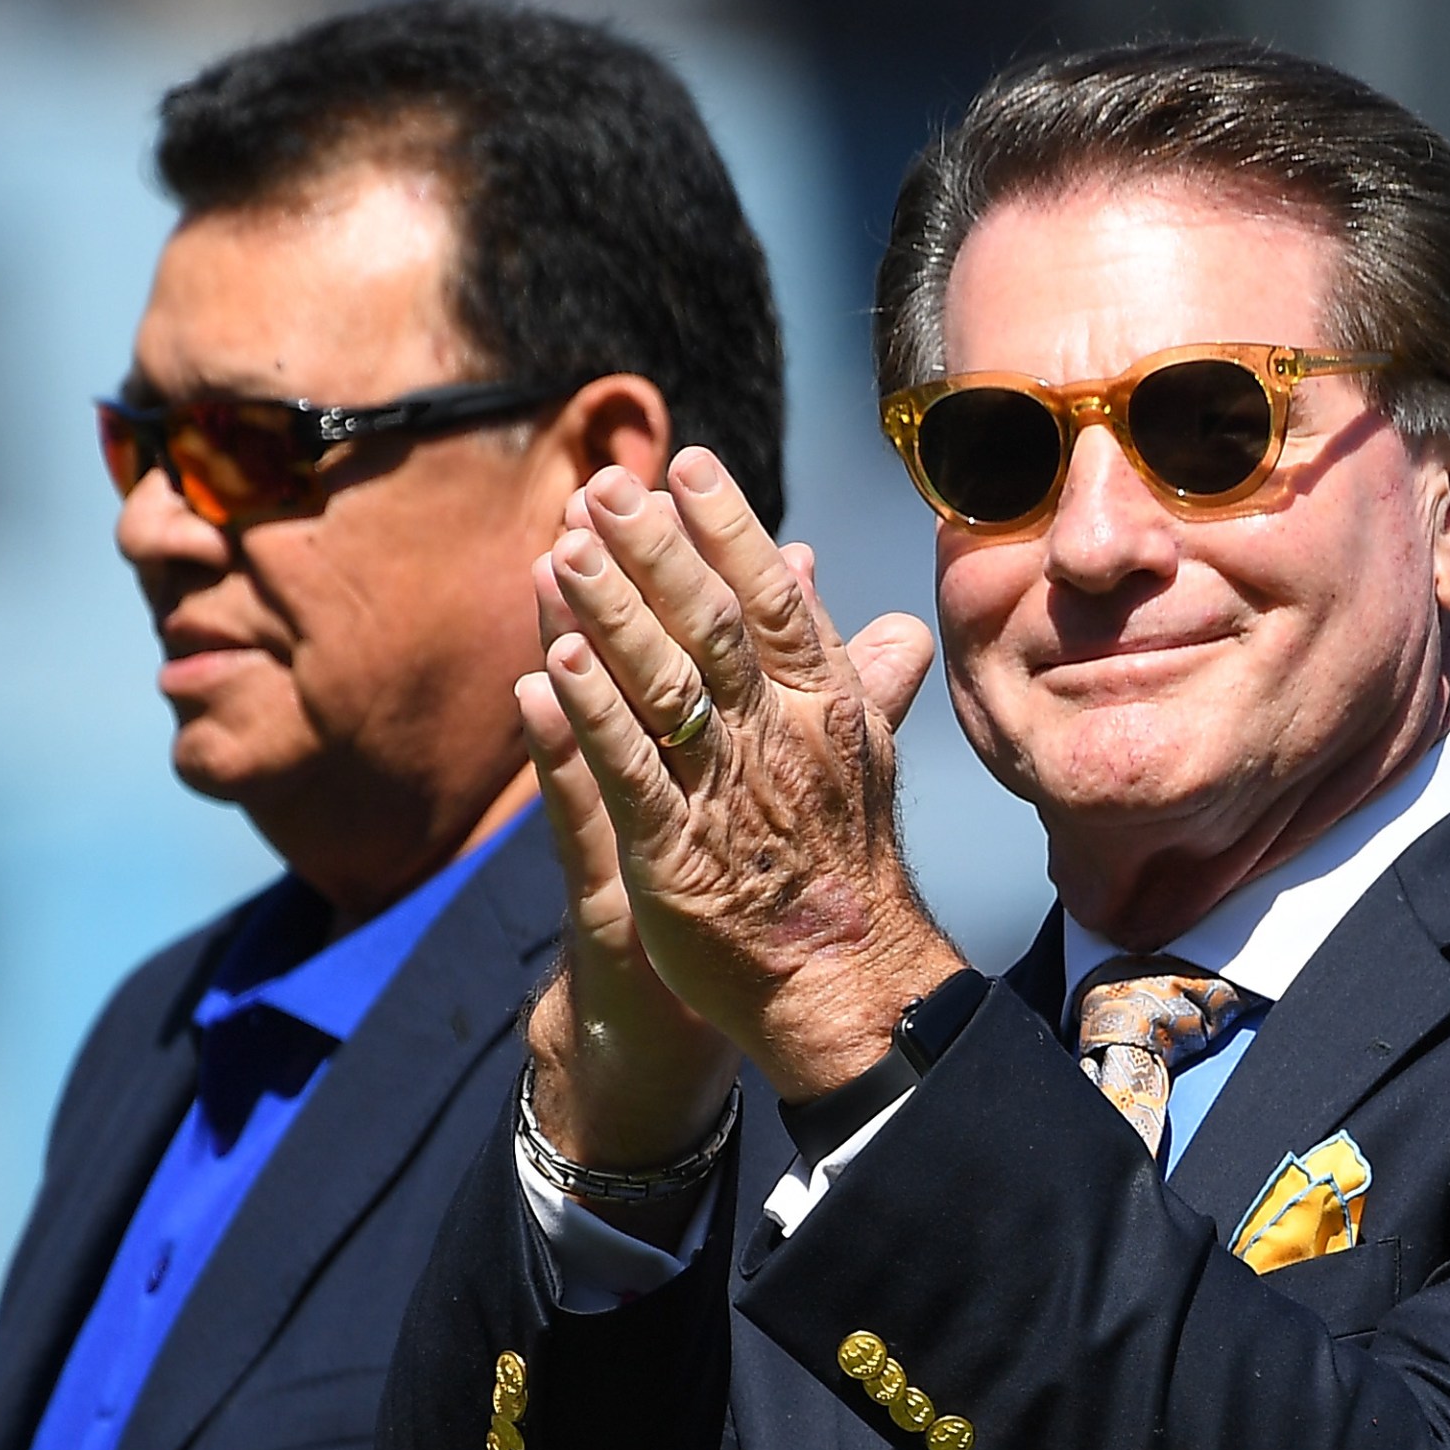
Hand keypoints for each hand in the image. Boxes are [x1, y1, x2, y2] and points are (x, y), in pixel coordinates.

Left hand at [535, 447, 961, 1104]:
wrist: (845, 984)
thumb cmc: (846, 868)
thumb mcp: (867, 761)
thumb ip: (867, 684)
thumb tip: (897, 627)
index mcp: (824, 706)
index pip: (777, 599)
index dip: (732, 529)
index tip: (690, 465)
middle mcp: (778, 736)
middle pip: (713, 625)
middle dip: (656, 551)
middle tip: (607, 486)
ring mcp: (726, 793)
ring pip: (664, 687)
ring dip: (611, 614)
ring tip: (564, 548)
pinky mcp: (675, 852)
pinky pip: (629, 773)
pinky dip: (593, 716)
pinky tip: (553, 667)